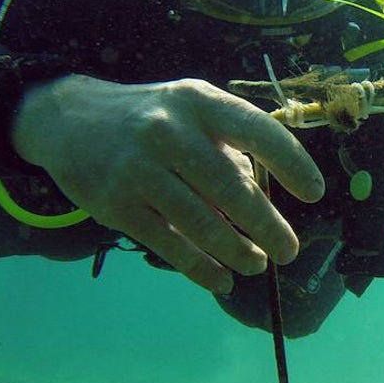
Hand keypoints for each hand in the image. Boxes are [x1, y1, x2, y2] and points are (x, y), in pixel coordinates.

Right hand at [11, 75, 324, 292]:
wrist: (68, 120)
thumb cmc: (149, 118)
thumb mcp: (189, 111)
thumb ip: (226, 148)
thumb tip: (263, 205)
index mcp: (198, 102)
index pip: (257, 131)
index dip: (292, 163)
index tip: (315, 193)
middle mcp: (169, 131)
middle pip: (233, 189)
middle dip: (268, 226)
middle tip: (288, 250)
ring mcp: (139, 169)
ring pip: (203, 224)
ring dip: (238, 252)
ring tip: (257, 264)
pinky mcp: (116, 204)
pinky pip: (170, 245)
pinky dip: (201, 269)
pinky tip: (221, 281)